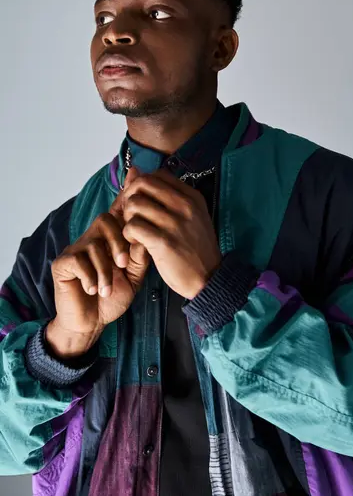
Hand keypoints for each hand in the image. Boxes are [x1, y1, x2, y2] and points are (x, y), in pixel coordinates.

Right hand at [47, 167, 150, 357]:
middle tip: (124, 265)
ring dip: (104, 268)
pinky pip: (78, 259)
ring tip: (108, 288)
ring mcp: (77, 249)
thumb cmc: (113, 296)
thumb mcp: (135, 275)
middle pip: (106, 221)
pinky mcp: (63, 263)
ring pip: (94, 243)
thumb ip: (141, 252)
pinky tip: (93, 290)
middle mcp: (94, 238)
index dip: (127, 192)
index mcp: (113, 239)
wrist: (92, 322)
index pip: (119, 210)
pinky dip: (90, 276)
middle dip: (118, 243)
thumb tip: (147, 226)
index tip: (137, 172)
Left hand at [121, 168, 221, 298]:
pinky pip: (133, 226)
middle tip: (132, 215)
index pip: (158, 175)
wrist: (208, 278)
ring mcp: (174, 223)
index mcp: (192, 197)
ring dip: (127, 218)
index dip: (143, 186)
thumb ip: (171, 198)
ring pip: (134, 204)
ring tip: (134, 231)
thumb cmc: (196, 249)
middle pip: (143, 184)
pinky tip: (136, 242)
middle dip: (131, 197)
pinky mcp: (163, 242)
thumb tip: (141, 175)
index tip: (142, 202)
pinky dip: (128, 234)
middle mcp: (184, 205)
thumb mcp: (193, 217)